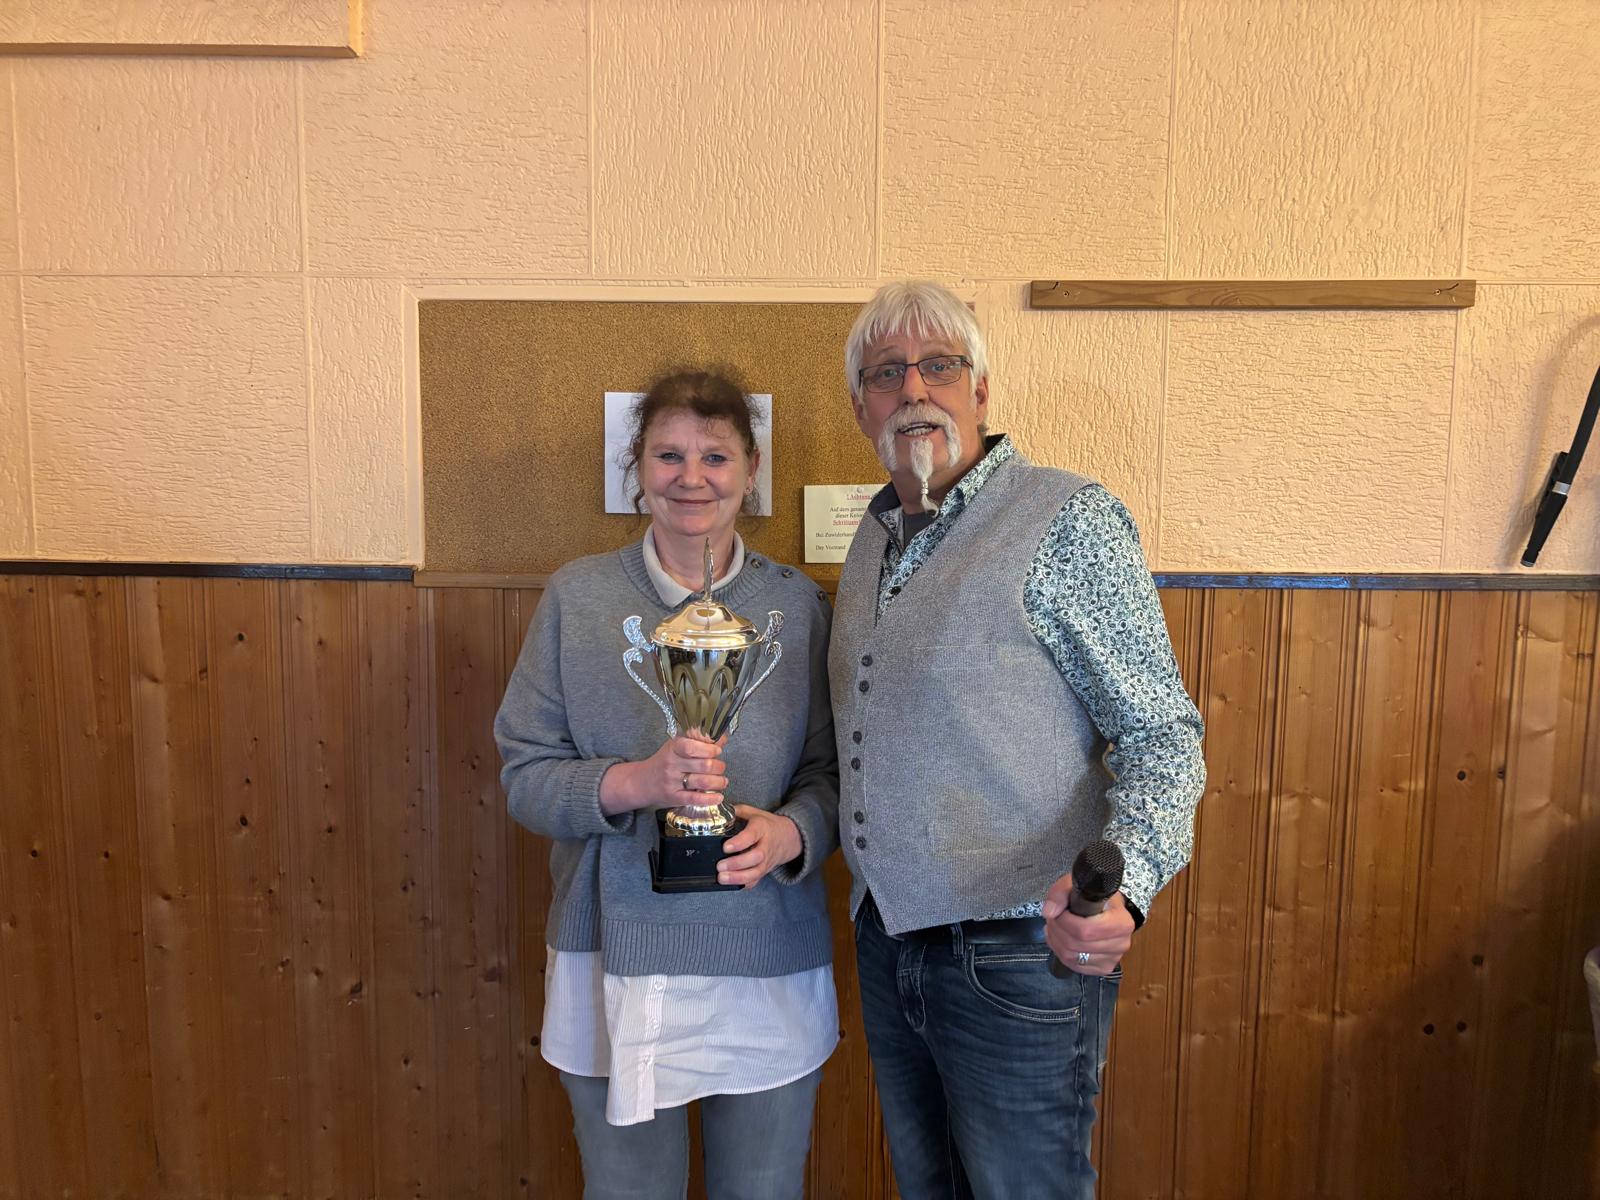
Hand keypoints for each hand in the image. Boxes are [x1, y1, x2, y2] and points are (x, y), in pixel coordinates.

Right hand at [598, 732, 726, 814]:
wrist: (642, 782)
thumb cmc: (663, 762)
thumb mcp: (676, 747)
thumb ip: (698, 742)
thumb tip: (721, 738)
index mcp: (673, 749)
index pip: (692, 747)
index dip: (709, 749)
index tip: (717, 750)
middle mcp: (672, 765)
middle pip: (704, 765)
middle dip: (719, 766)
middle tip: (721, 767)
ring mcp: (672, 782)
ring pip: (703, 782)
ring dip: (718, 782)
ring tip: (722, 781)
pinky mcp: (674, 798)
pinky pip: (696, 799)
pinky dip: (710, 798)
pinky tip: (718, 797)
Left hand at [716, 805, 801, 888]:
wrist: (788, 838)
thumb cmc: (767, 825)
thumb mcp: (754, 813)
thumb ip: (737, 812)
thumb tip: (717, 810)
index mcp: (762, 828)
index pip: (752, 835)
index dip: (739, 842)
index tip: (725, 847)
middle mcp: (766, 846)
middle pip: (755, 857)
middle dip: (737, 863)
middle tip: (720, 866)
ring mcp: (766, 861)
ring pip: (756, 872)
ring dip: (738, 877)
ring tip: (721, 878)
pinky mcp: (765, 871)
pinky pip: (756, 881)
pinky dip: (744, 884)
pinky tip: (731, 885)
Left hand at [1041, 881, 1133, 976]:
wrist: (1110, 909)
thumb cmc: (1095, 896)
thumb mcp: (1079, 884)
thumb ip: (1061, 893)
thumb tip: (1049, 912)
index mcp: (1121, 922)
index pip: (1085, 930)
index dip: (1065, 921)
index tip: (1059, 911)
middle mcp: (1121, 944)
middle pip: (1076, 944)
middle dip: (1057, 930)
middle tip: (1052, 918)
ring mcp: (1113, 959)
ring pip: (1072, 957)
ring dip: (1056, 941)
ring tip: (1054, 927)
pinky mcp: (1103, 968)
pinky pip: (1073, 965)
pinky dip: (1060, 952)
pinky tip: (1059, 939)